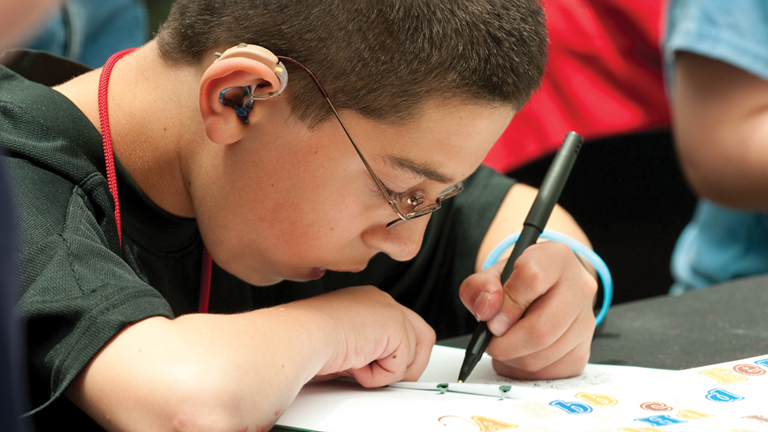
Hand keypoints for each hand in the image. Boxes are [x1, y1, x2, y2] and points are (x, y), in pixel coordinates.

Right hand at [291, 286, 435, 386]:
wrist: (298, 335)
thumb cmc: (304, 340)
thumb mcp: (343, 344)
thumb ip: (367, 349)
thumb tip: (378, 369)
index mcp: (365, 301)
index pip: (400, 327)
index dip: (396, 354)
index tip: (382, 370)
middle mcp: (380, 300)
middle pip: (422, 335)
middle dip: (410, 364)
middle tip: (390, 379)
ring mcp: (390, 309)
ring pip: (411, 354)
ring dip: (386, 371)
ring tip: (358, 367)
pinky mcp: (395, 326)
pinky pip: (401, 366)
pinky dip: (378, 376)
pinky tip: (356, 364)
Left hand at [459, 241, 596, 378]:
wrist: (544, 290)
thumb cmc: (518, 282)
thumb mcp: (492, 274)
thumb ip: (480, 286)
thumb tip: (487, 309)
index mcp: (557, 258)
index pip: (532, 279)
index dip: (506, 305)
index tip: (492, 319)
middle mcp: (579, 288)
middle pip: (541, 329)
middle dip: (506, 343)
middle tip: (491, 341)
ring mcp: (586, 321)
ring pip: (543, 356)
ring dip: (512, 358)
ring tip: (503, 344)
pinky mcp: (583, 350)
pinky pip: (549, 371)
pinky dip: (525, 369)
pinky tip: (518, 353)